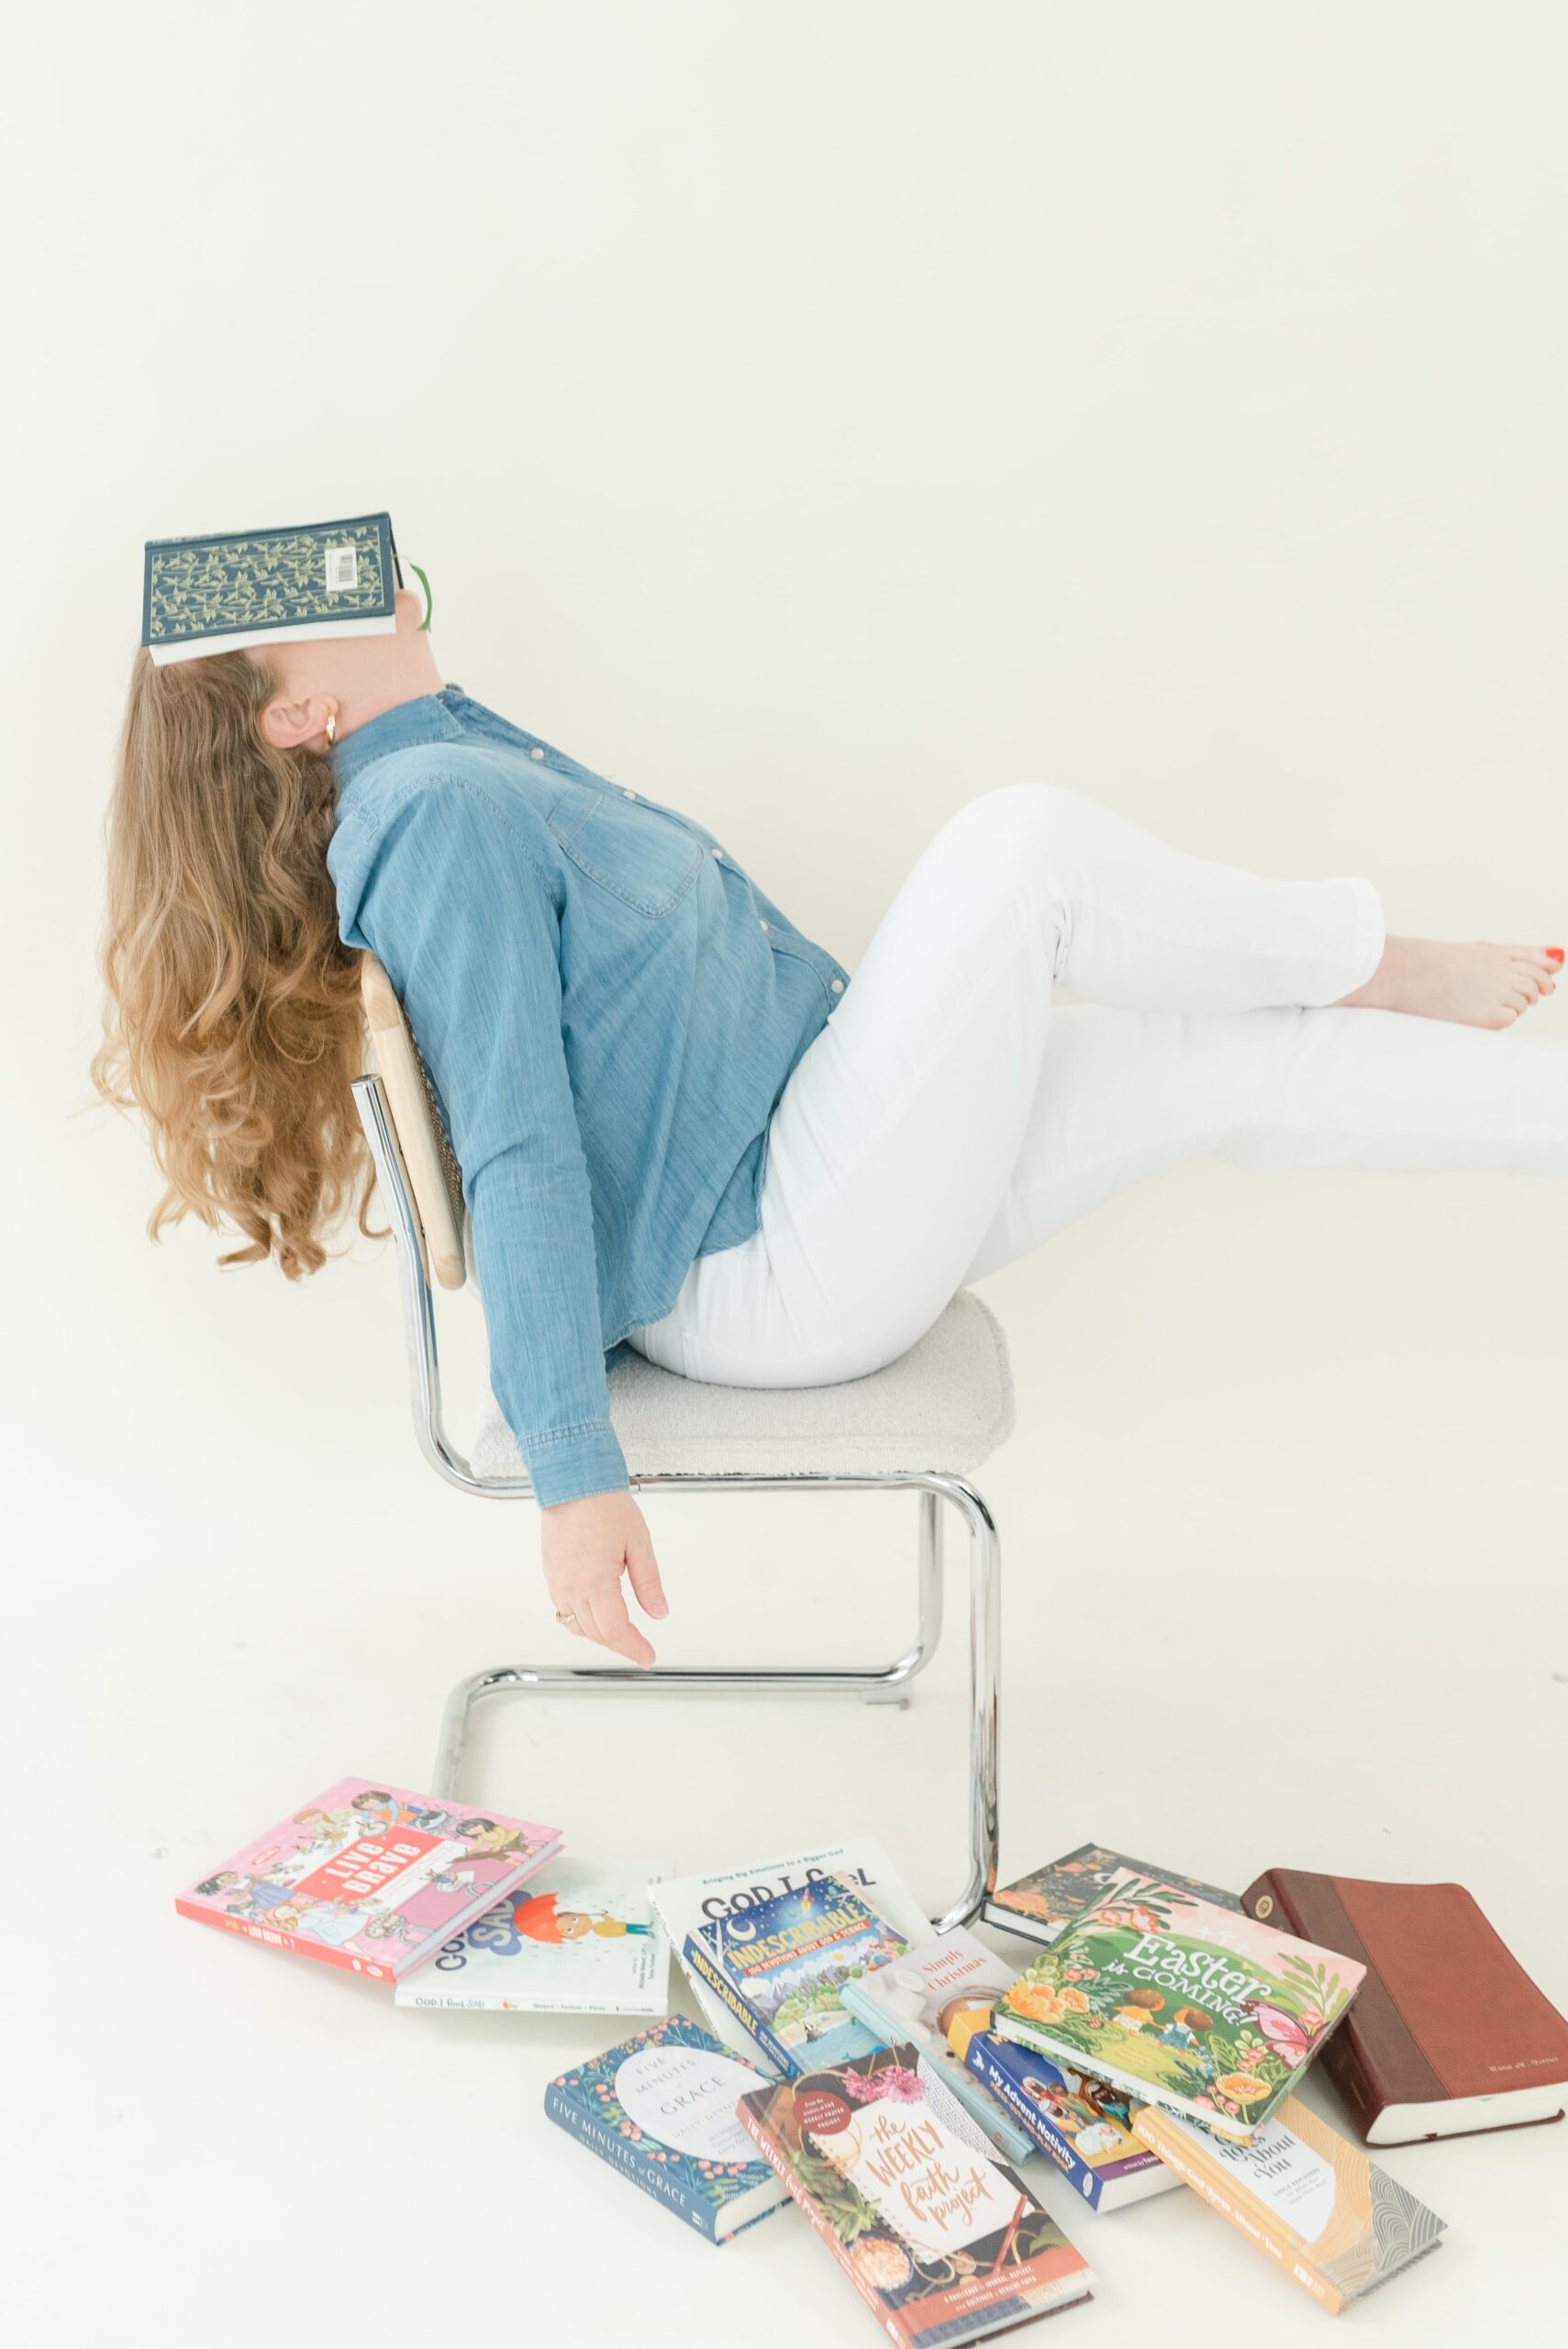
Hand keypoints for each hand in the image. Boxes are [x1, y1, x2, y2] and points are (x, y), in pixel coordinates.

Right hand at [540, 1489, 667, 1665]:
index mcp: (595, 1581)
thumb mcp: (639, 1543)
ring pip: (577, 1626)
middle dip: (620, 1644)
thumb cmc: (603, 1505)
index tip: (647, 1656)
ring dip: (600, 1636)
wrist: (572, 1481)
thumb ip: (649, 1583)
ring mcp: (557, 1582)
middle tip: (641, 1647)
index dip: (633, 1648)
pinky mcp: (550, 1574)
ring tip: (622, 1635)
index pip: (615, 1630)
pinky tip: (596, 1616)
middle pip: (596, 1633)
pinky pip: (564, 1610)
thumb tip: (659, 1612)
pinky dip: (581, 1621)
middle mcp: (571, 1587)